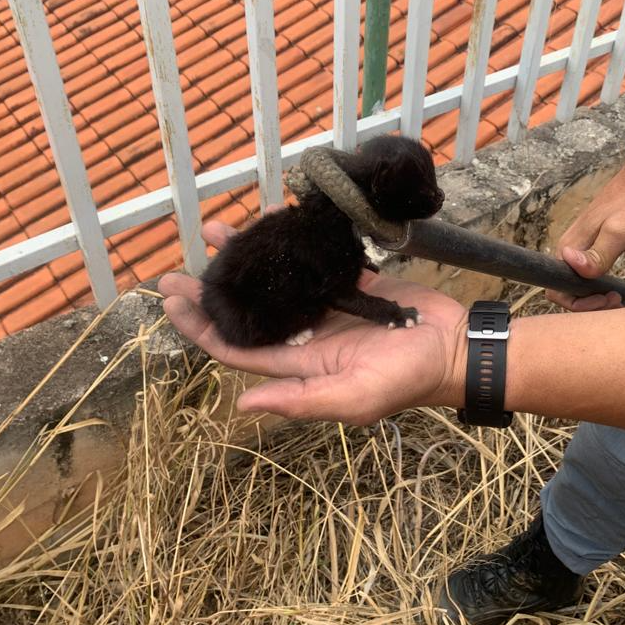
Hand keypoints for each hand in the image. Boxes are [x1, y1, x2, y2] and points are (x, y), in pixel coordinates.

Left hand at [158, 220, 468, 424]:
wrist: (454, 348)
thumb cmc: (407, 378)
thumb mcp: (354, 398)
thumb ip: (300, 399)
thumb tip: (239, 403)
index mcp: (299, 365)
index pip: (235, 347)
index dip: (200, 327)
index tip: (170, 301)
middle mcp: (304, 337)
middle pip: (245, 312)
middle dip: (208, 293)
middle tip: (173, 270)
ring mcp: (326, 309)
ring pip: (273, 282)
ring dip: (244, 260)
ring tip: (215, 232)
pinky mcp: (350, 284)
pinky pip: (311, 262)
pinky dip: (290, 243)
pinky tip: (273, 221)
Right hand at [548, 171, 624, 311]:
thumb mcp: (620, 233)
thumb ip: (597, 253)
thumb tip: (571, 264)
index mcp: (570, 247)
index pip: (556, 288)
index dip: (577, 302)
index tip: (605, 297)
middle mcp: (570, 249)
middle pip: (565, 290)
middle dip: (587, 303)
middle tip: (615, 300)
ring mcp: (581, 248)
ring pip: (577, 284)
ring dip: (593, 297)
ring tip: (617, 297)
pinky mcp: (593, 247)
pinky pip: (586, 275)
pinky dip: (597, 287)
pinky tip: (614, 289)